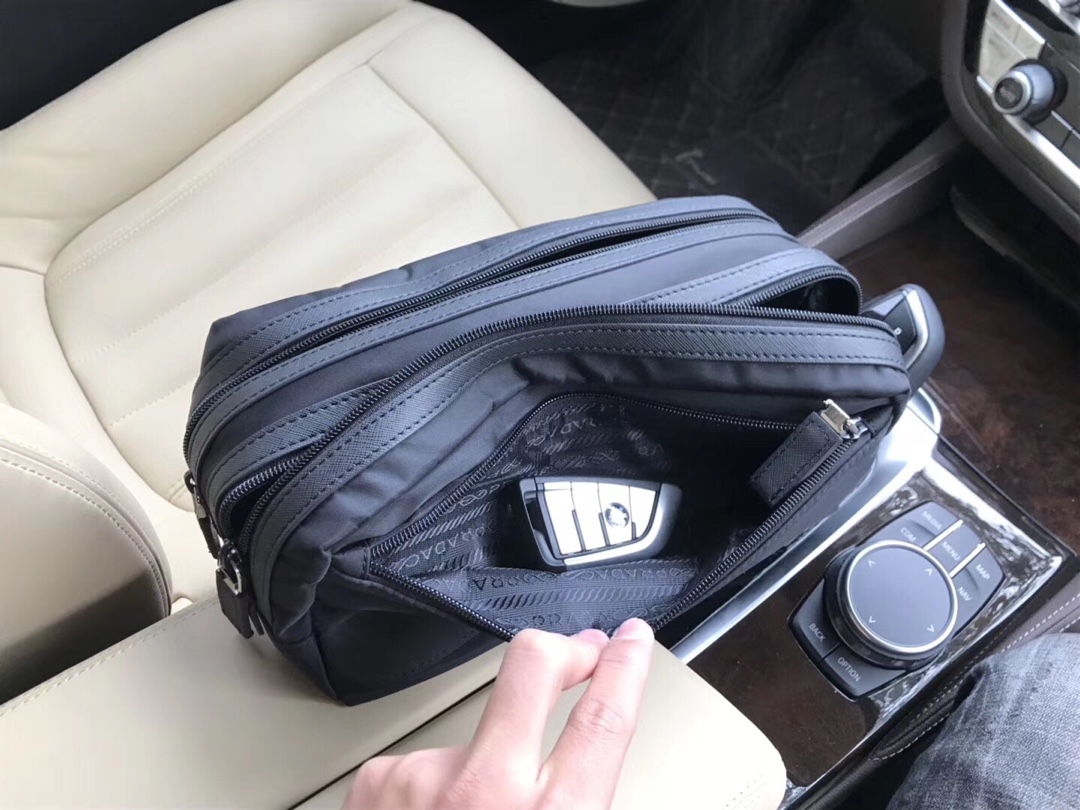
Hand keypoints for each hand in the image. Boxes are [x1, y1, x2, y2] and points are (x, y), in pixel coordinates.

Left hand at [345, 618, 654, 809]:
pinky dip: (435, 786)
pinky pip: (425, 763)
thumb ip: (577, 805)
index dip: (624, 668)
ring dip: (486, 756)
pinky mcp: (379, 781)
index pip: (603, 717)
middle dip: (563, 649)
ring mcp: (425, 777)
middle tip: (577, 653)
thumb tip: (590, 775)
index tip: (629, 641)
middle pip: (532, 665)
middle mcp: (486, 787)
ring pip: (475, 727)